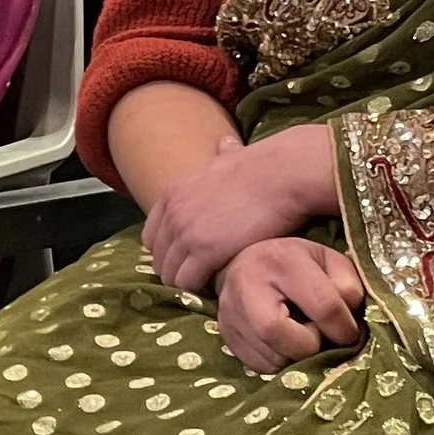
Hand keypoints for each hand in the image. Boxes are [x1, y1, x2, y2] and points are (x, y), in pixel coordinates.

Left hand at [143, 123, 339, 297]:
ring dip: (188, 284)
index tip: (188, 260)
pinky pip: (188, 283)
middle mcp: (172, 213)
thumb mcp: (229, 157)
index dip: (168, 252)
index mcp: (172, 193)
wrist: (282, 173)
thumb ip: (220, 157)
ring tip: (211, 285)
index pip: (151, 237)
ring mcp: (186, 232)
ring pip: (170, 275)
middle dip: (177, 272)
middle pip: (158, 259)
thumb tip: (226, 145)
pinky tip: (219, 285)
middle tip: (202, 279)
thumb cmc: (265, 167)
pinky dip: (201, 289)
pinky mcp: (205, 251)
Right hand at [213, 238, 367, 374]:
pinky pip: (259, 366)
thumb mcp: (329, 261)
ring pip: (271, 357)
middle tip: (315, 335)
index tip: (348, 332)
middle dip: (309, 346)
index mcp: (282, 260)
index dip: (344, 328)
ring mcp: (230, 312)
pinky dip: (279, 361)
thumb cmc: (297, 263)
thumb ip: (348, 287)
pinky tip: (283, 342)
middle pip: (278, 333)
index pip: (323, 306)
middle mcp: (247, 284)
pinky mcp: (225, 334)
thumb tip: (346, 323)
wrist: (248, 261)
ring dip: (295, 356)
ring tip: (299, 335)